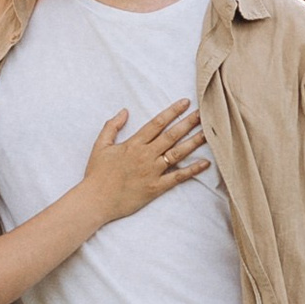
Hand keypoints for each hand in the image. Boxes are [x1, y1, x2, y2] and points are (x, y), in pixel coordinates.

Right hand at [81, 99, 209, 221]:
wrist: (95, 200)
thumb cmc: (96, 174)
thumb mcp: (100, 145)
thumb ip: (112, 126)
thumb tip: (124, 111)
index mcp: (133, 144)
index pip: (157, 123)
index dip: (172, 111)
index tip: (185, 102)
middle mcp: (146, 155)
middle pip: (171, 135)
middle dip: (188, 122)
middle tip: (204, 113)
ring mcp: (152, 172)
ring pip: (177, 153)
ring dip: (194, 142)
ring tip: (208, 133)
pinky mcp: (155, 188)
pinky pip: (177, 177)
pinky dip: (192, 170)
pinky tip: (205, 163)